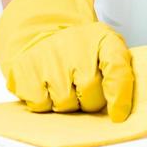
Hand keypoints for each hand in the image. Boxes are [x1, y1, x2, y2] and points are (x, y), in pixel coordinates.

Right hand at [0, 0, 134, 120]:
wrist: (43, 31)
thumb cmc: (79, 49)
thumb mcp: (107, 50)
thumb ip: (120, 75)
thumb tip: (120, 113)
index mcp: (103, 40)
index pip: (117, 69)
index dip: (120, 96)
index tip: (118, 115)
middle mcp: (77, 46)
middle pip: (91, 98)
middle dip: (88, 102)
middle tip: (81, 86)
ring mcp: (50, 58)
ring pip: (65, 104)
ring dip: (66, 102)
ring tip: (63, 83)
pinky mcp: (26, 71)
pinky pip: (41, 105)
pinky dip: (44, 102)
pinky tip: (45, 84)